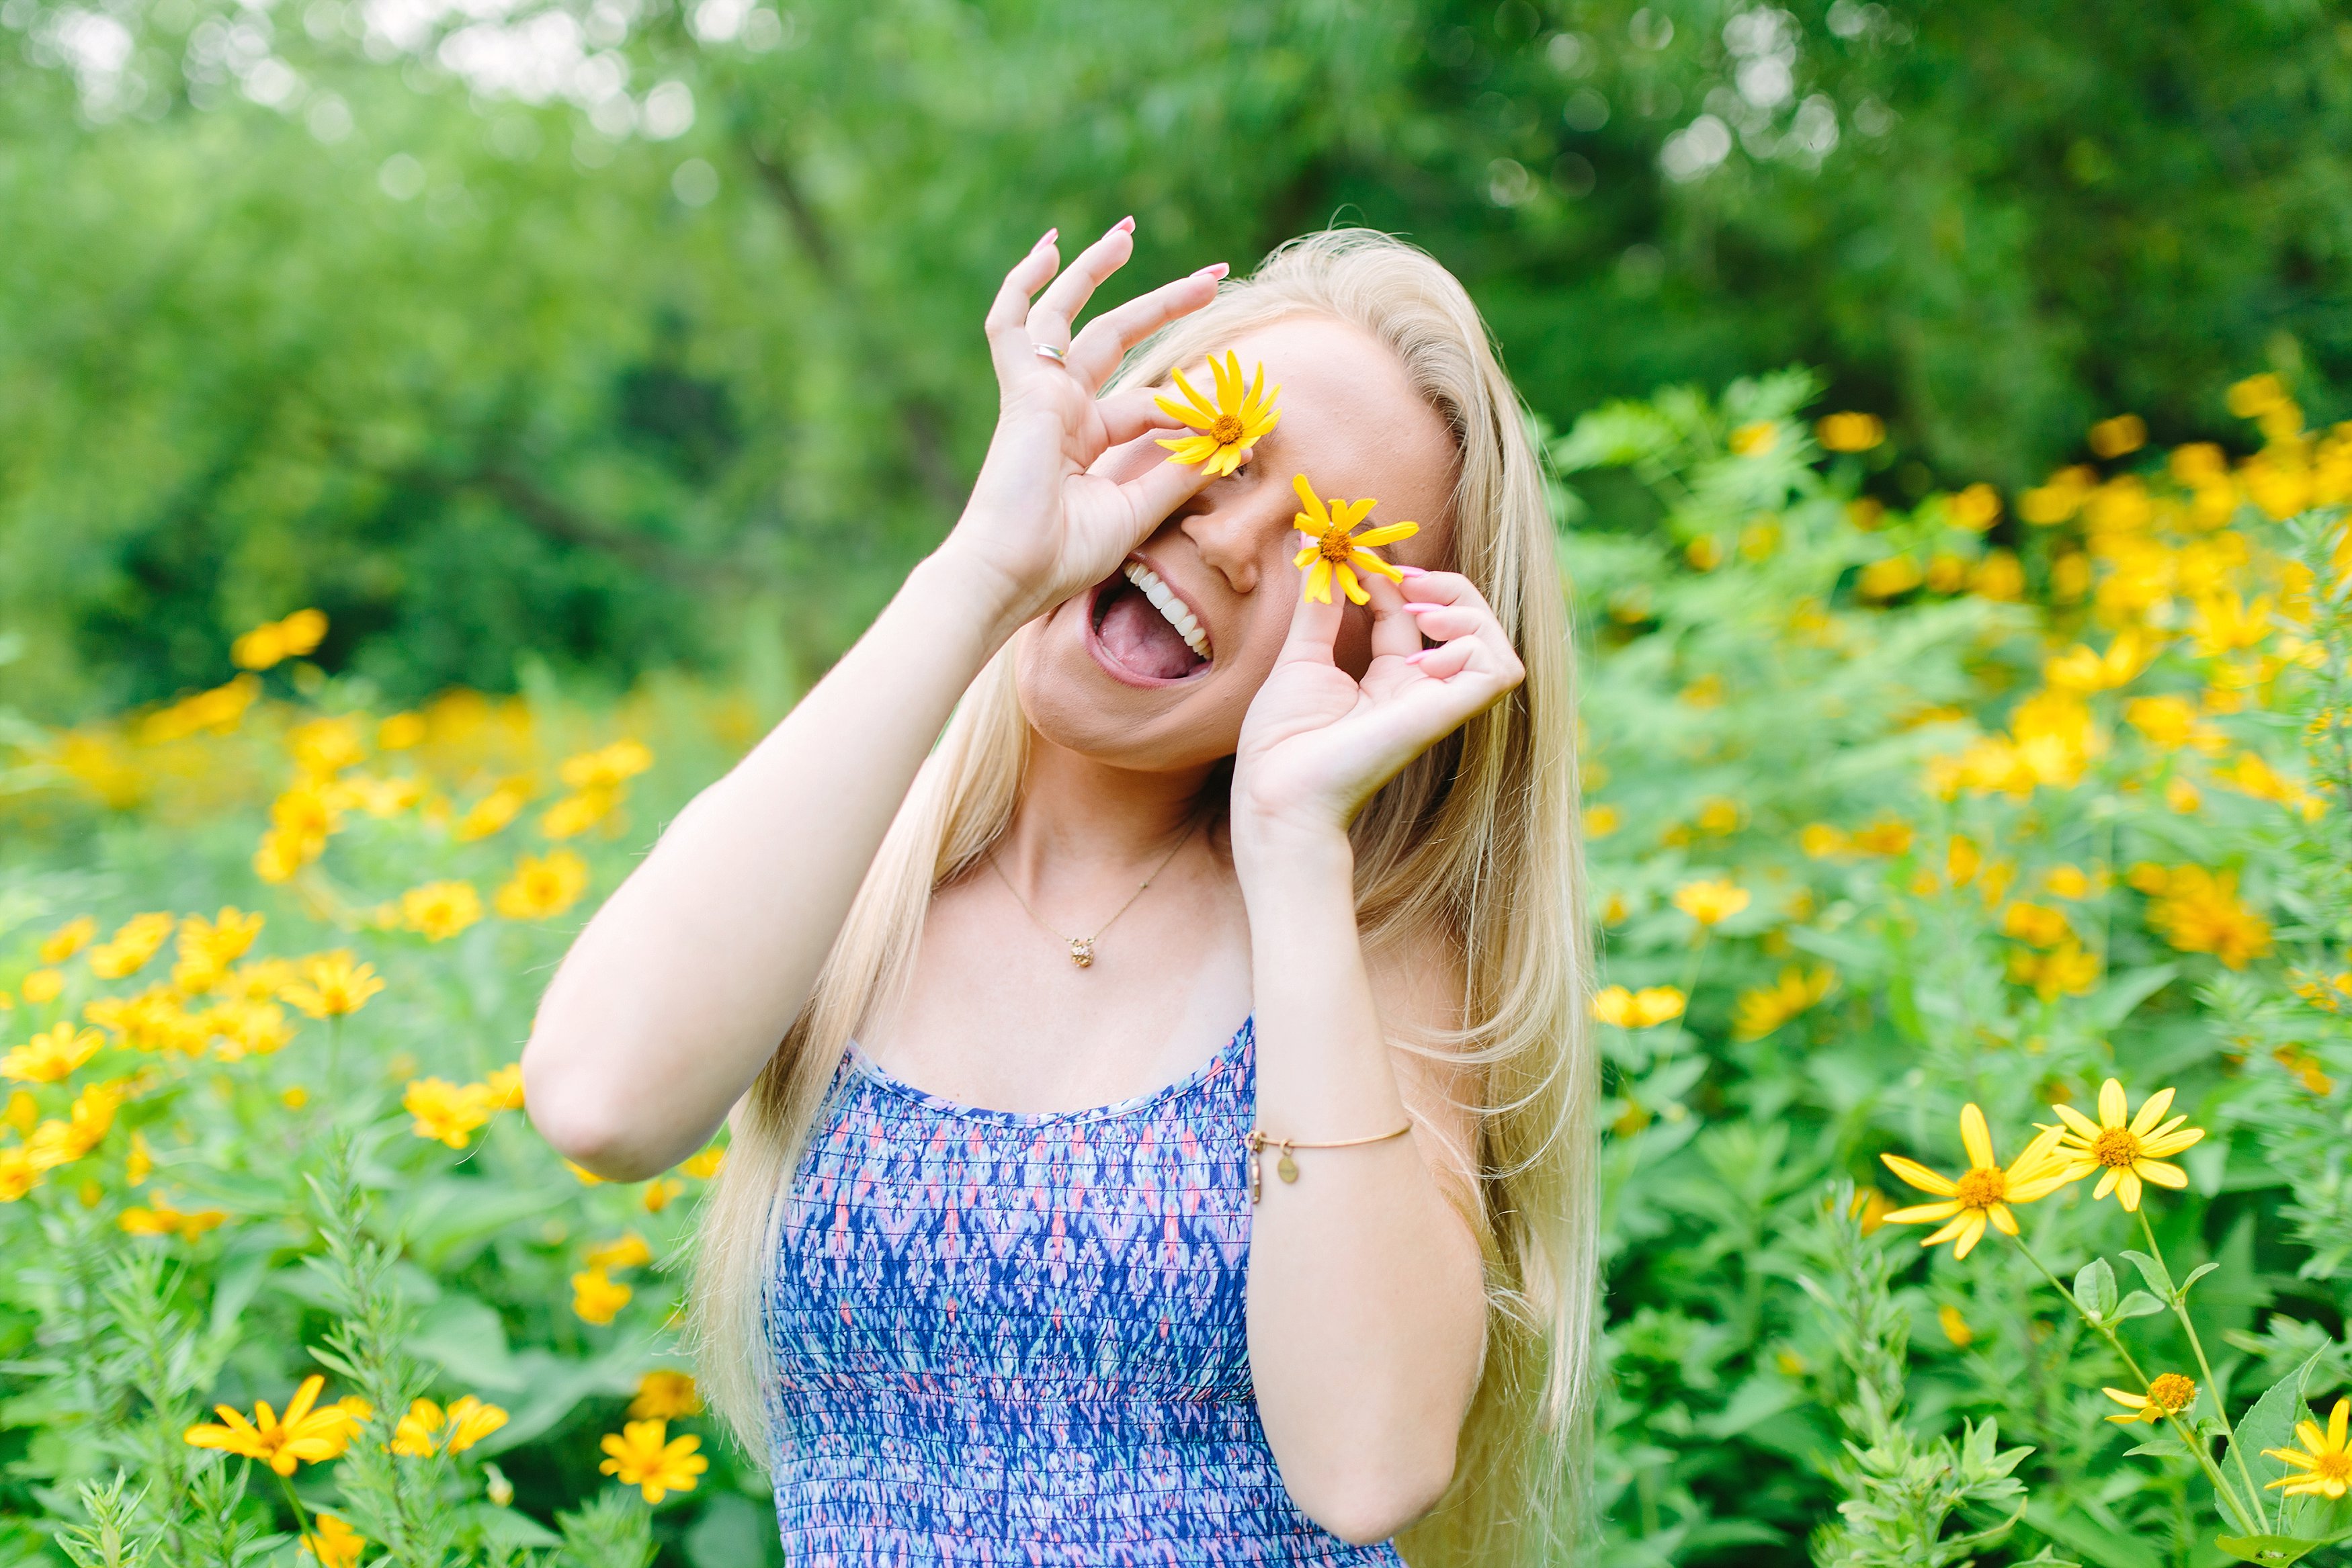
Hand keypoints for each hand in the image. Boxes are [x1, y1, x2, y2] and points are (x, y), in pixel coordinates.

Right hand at [940, 219, 1230, 633]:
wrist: (1012, 571)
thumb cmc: (1064, 556)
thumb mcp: (1137, 510)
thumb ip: (1178, 473)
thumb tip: (1232, 443)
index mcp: (1085, 440)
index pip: (1150, 404)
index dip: (1193, 408)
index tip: (1235, 416)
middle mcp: (1063, 409)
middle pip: (1115, 338)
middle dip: (1163, 303)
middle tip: (1214, 275)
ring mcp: (1040, 395)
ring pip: (1070, 314)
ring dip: (1097, 270)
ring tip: (1125, 232)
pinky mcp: (1024, 389)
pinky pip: (1012, 323)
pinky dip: (1023, 285)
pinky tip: (1049, 249)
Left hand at [1231, 568, 1526, 852]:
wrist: (1275, 793)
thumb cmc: (1281, 741)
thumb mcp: (1300, 653)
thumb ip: (1317, 601)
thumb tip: (1311, 540)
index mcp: (1385, 680)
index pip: (1410, 612)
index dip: (1393, 576)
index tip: (1357, 554)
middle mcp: (1417, 691)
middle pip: (1465, 621)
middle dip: (1444, 584)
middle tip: (1403, 575)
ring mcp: (1434, 704)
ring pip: (1494, 644)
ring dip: (1469, 611)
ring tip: (1422, 612)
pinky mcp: (1442, 716)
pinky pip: (1498, 672)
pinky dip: (1474, 646)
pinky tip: (1426, 654)